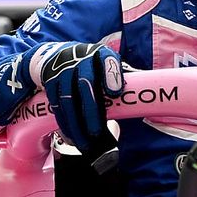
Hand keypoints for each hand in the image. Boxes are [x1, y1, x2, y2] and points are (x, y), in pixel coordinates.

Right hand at [0, 42, 123, 154]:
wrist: (57, 54)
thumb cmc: (93, 63)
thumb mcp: (107, 62)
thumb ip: (122, 75)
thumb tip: (145, 87)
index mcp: (101, 54)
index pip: (107, 61)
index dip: (111, 76)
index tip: (115, 93)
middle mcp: (81, 59)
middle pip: (86, 85)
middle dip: (91, 110)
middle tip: (96, 132)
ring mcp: (64, 70)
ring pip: (69, 99)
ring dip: (76, 123)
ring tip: (84, 143)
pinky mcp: (51, 82)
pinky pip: (57, 105)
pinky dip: (63, 122)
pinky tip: (71, 137)